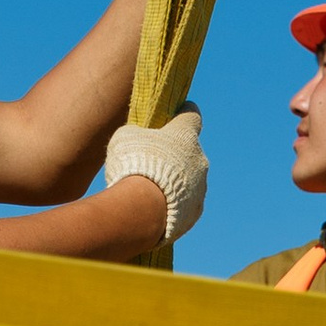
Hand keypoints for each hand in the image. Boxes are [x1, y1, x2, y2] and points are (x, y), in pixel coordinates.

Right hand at [103, 104, 208, 242]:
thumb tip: (138, 138)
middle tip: (152, 162)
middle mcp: (199, 159)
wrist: (142, 210)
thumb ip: (136, 133)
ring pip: (189, 179)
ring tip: (150, 191)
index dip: (183, 114)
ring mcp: (200, 187)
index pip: (192, 116)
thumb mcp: (125, 137)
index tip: (178, 114)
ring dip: (175, 182)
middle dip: (174, 155)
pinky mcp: (195, 211)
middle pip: (189, 152)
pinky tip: (155, 209)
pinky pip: (185, 203)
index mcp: (185, 135)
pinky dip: (174, 204)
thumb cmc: (133, 165)